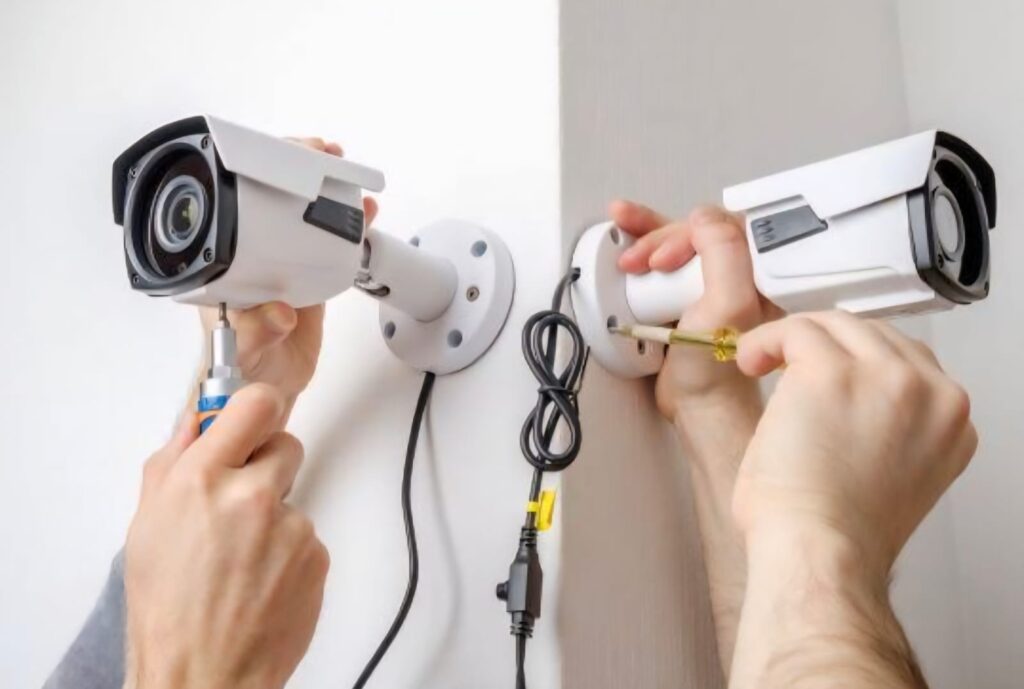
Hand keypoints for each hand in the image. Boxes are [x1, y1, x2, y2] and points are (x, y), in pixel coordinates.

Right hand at [125, 384, 328, 688]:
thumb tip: (197, 419)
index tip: (253, 417)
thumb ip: (174, 461)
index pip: (254, 404)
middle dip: (266, 465)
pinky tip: (260, 580)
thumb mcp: (147, 524)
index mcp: (200, 480)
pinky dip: (289, 552)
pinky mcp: (317, 555)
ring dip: (274, 516)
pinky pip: (308, 534)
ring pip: (294, 496)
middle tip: (240, 502)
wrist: (203, 674)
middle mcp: (251, 496)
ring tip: (241, 560)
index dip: (256, 408)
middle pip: (286, 443)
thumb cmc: (166, 607)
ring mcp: (291, 526)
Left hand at [197, 137, 378, 413]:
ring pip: (302, 219)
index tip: (285, 161)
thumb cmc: (238, 369)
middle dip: (297, 170)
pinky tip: (361, 218)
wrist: (264, 389)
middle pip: (271, 200)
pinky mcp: (307, 281)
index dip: (260, 176)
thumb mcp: (243, 351)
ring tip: (348, 177)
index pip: (238, 207)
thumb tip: (278, 313)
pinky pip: (327, 247)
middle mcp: (253, 259)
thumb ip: (257, 332)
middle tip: (322, 155)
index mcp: (227, 266)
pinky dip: (346, 230)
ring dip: (326, 196)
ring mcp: (282, 267)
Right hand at [611, 200, 781, 418]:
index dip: (692, 234)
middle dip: (663, 240)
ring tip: (628, 254)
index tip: (667, 259)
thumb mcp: (727, 306)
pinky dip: (643, 245)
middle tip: (645, 265)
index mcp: (761, 271)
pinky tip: (628, 238)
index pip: (726, 224)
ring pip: (679, 239)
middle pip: (697, 229)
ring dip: (647, 238)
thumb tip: (704, 217)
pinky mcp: (687, 290)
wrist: (694, 403)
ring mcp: (710, 280)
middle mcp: (739, 271)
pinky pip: (665, 257)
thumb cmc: (716, 369)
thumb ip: (724, 254)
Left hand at [733, 311, 976, 576]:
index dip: (855, 362)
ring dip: (791, 340)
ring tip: (760, 363)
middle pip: (871, 335)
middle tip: (784, 363)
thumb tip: (851, 401)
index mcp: (950, 422)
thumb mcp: (893, 474)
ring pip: (833, 325)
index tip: (820, 371)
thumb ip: (893, 429)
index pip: (908, 361)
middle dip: (822, 347)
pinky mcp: (833, 371)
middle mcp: (930, 394)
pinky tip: (749, 362)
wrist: (819, 553)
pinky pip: (794, 330)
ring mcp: (886, 377)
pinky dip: (764, 341)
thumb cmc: (838, 532)